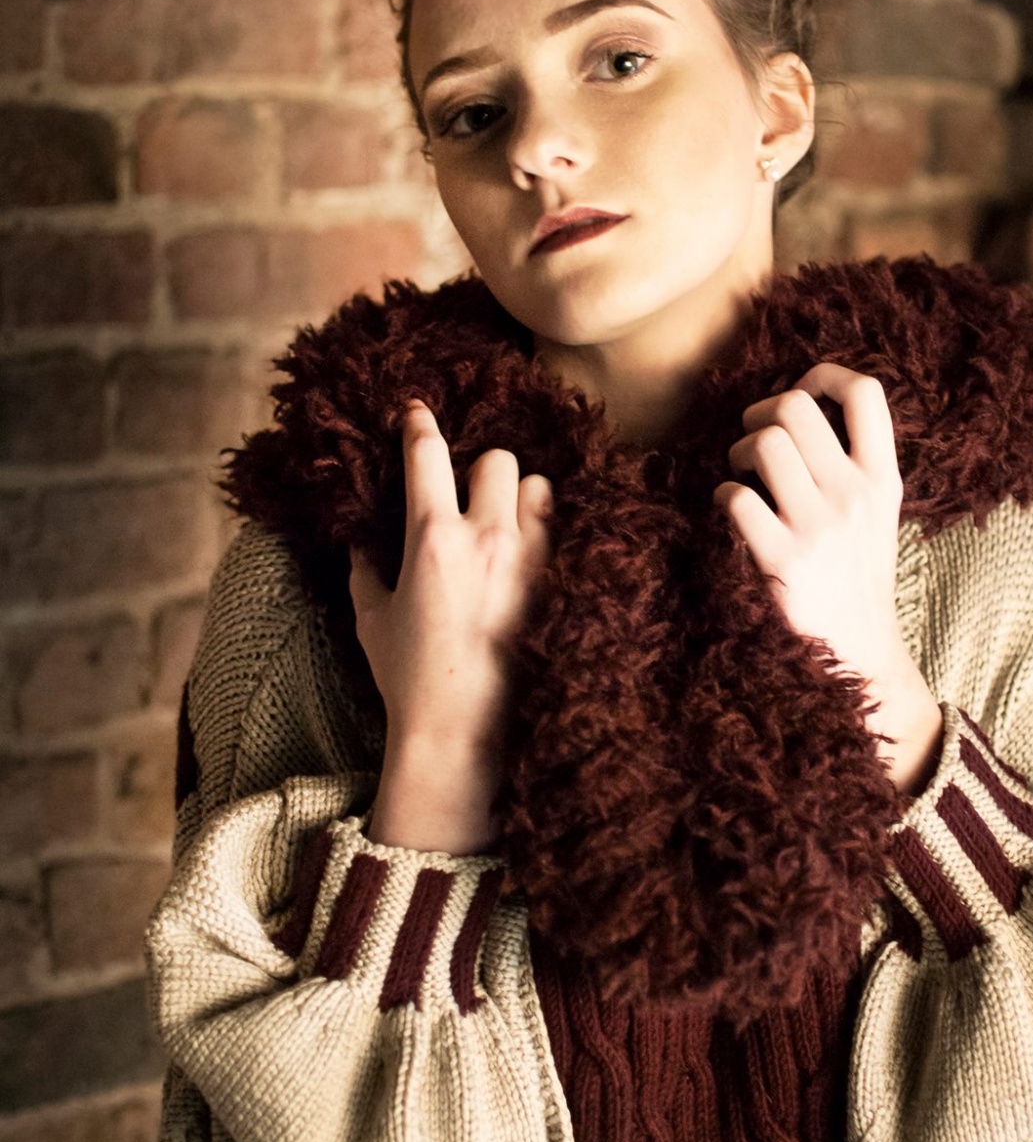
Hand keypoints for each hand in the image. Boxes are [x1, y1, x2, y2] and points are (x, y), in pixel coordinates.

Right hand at [352, 399, 553, 851]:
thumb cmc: (408, 678)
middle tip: (467, 494)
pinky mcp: (558, 586)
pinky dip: (545, 530)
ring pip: (538, 487)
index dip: (420, 424)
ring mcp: (531, 562)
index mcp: (431, 539)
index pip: (429, 455)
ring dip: (519, 495)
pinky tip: (531, 551)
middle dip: (480, 468)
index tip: (417, 410)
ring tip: (504, 522)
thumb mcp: (371, 617)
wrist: (462, 731)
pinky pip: (561, 529)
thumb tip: (362, 537)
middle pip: (497, 458)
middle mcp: (487, 539)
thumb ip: (365, 566)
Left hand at [713, 361, 942, 795]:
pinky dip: (722, 499)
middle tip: (755, 443)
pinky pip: (735, 497)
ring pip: (763, 443)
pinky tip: (732, 516)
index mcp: (883, 479)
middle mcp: (855, 495)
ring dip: (737, 453)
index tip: (805, 390)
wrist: (860, 656)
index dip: (825, 373)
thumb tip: (800, 408)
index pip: (866, 392)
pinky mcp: (783, 561)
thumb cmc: (856, 579)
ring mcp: (820, 527)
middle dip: (762, 414)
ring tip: (740, 478)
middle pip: (796, 405)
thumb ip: (852, 465)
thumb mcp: (876, 515)